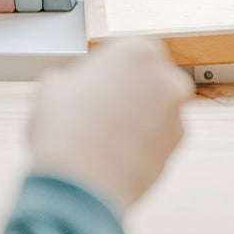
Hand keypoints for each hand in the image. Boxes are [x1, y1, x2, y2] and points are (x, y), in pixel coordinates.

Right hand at [28, 37, 193, 214]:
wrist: (81, 182)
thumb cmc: (64, 130)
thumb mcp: (53, 88)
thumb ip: (70, 78)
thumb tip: (65, 84)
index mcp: (139, 50)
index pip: (125, 54)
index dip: (105, 72)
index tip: (90, 88)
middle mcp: (167, 74)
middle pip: (146, 78)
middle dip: (127, 93)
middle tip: (97, 113)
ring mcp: (177, 107)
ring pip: (155, 106)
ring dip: (137, 117)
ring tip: (103, 137)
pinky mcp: (180, 138)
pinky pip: (160, 134)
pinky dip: (144, 141)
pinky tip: (117, 153)